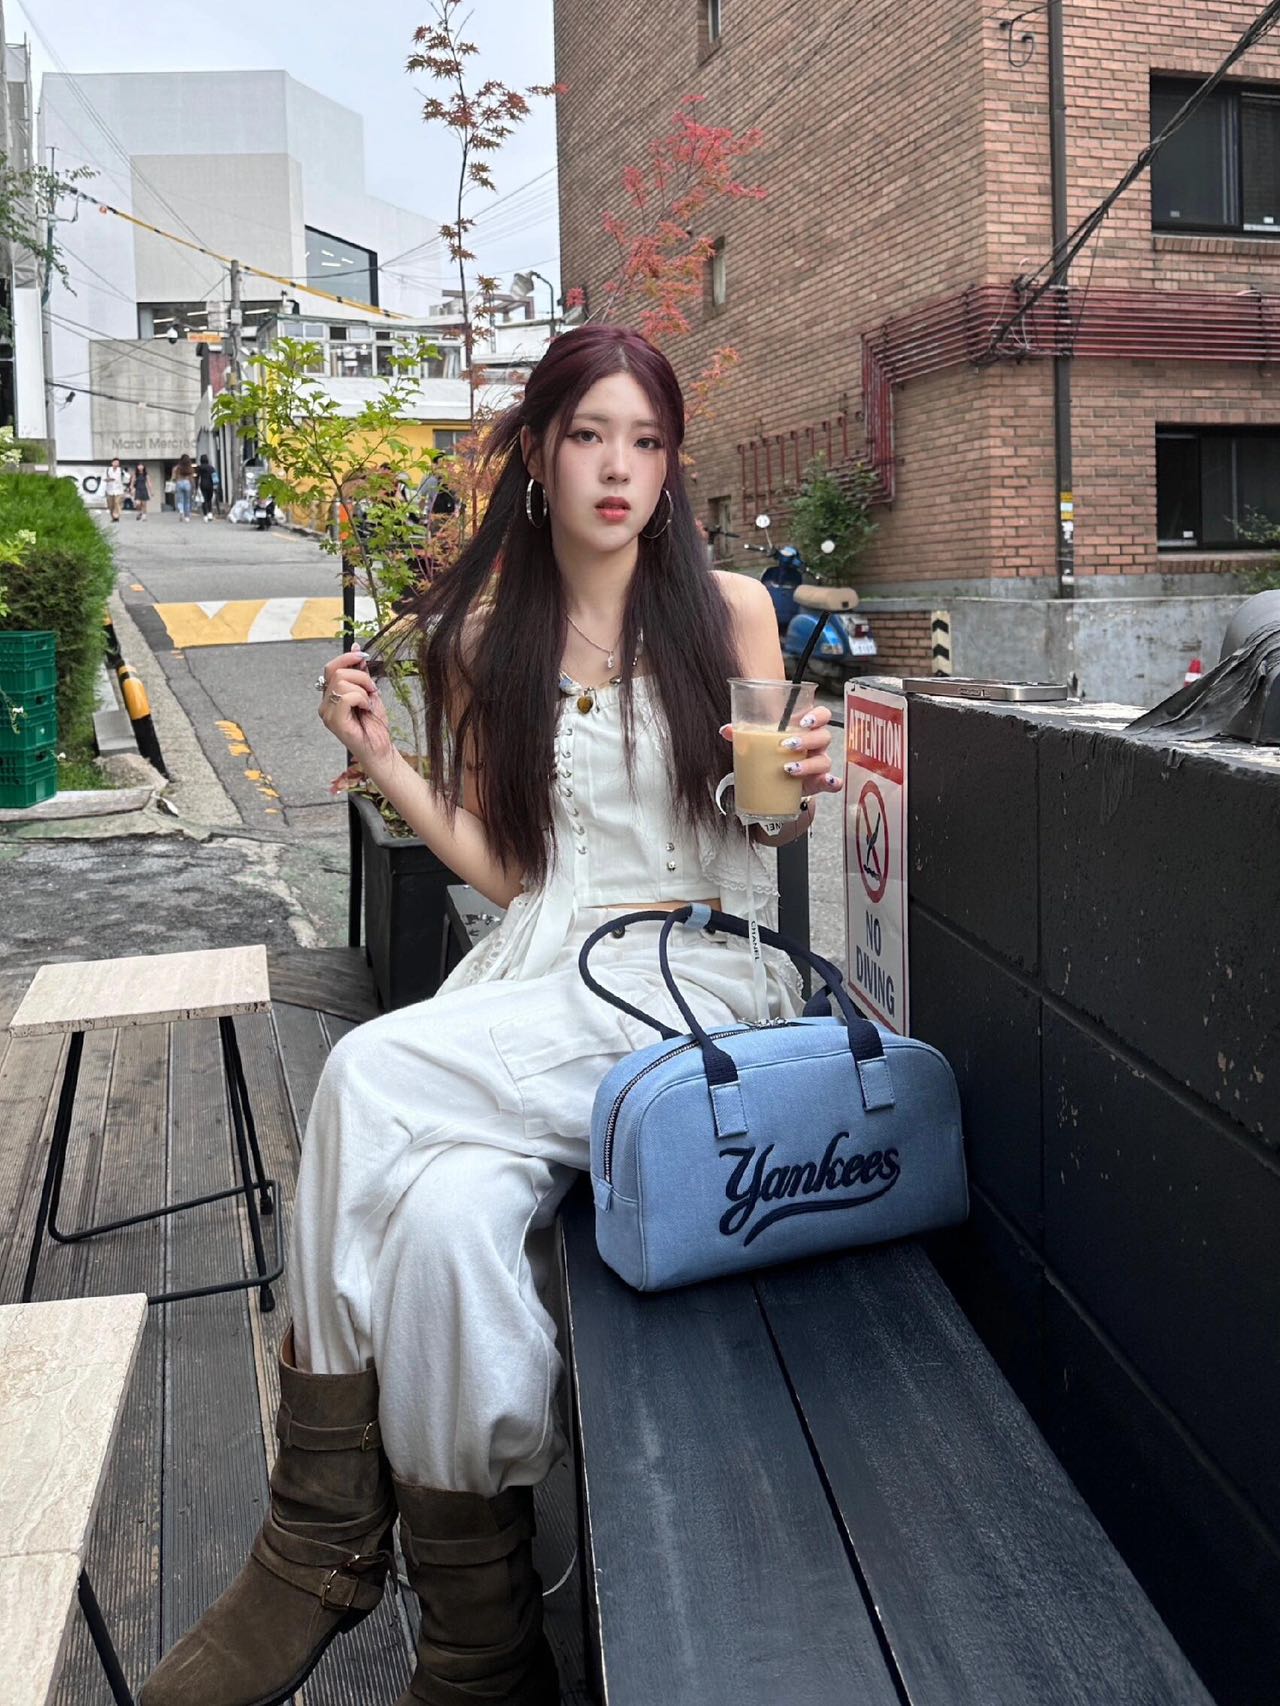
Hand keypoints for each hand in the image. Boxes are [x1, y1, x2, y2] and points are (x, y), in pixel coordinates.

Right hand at [318, 649, 394, 775]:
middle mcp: (325, 704)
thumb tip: (357, 649)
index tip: (363, 656)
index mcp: (331, 696)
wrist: (381, 749)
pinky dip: (361, 699)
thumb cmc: (375, 725)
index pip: (331, 667)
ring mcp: (327, 713)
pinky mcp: (333, 721)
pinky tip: (365, 709)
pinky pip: (346, 697)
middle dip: (360, 676)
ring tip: (368, 703)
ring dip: (362, 690)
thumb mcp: (370, 692)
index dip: (347, 658)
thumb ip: (362, 672)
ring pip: (341, 683)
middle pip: (336, 672)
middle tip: (372, 690)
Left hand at [718, 702, 842, 798]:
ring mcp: (818, 764)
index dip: (817, 716)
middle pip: (823, 736)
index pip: (821, 715)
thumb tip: (727, 730)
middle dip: (806, 740)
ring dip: (808, 764)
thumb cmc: (772, 755)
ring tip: (788, 769)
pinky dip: (832, 783)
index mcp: (805, 729)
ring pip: (824, 760)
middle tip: (786, 745)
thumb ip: (745, 735)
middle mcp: (816, 745)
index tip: (803, 721)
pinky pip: (831, 782)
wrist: (777, 782)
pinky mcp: (818, 783)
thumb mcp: (760, 744)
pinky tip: (828, 782)